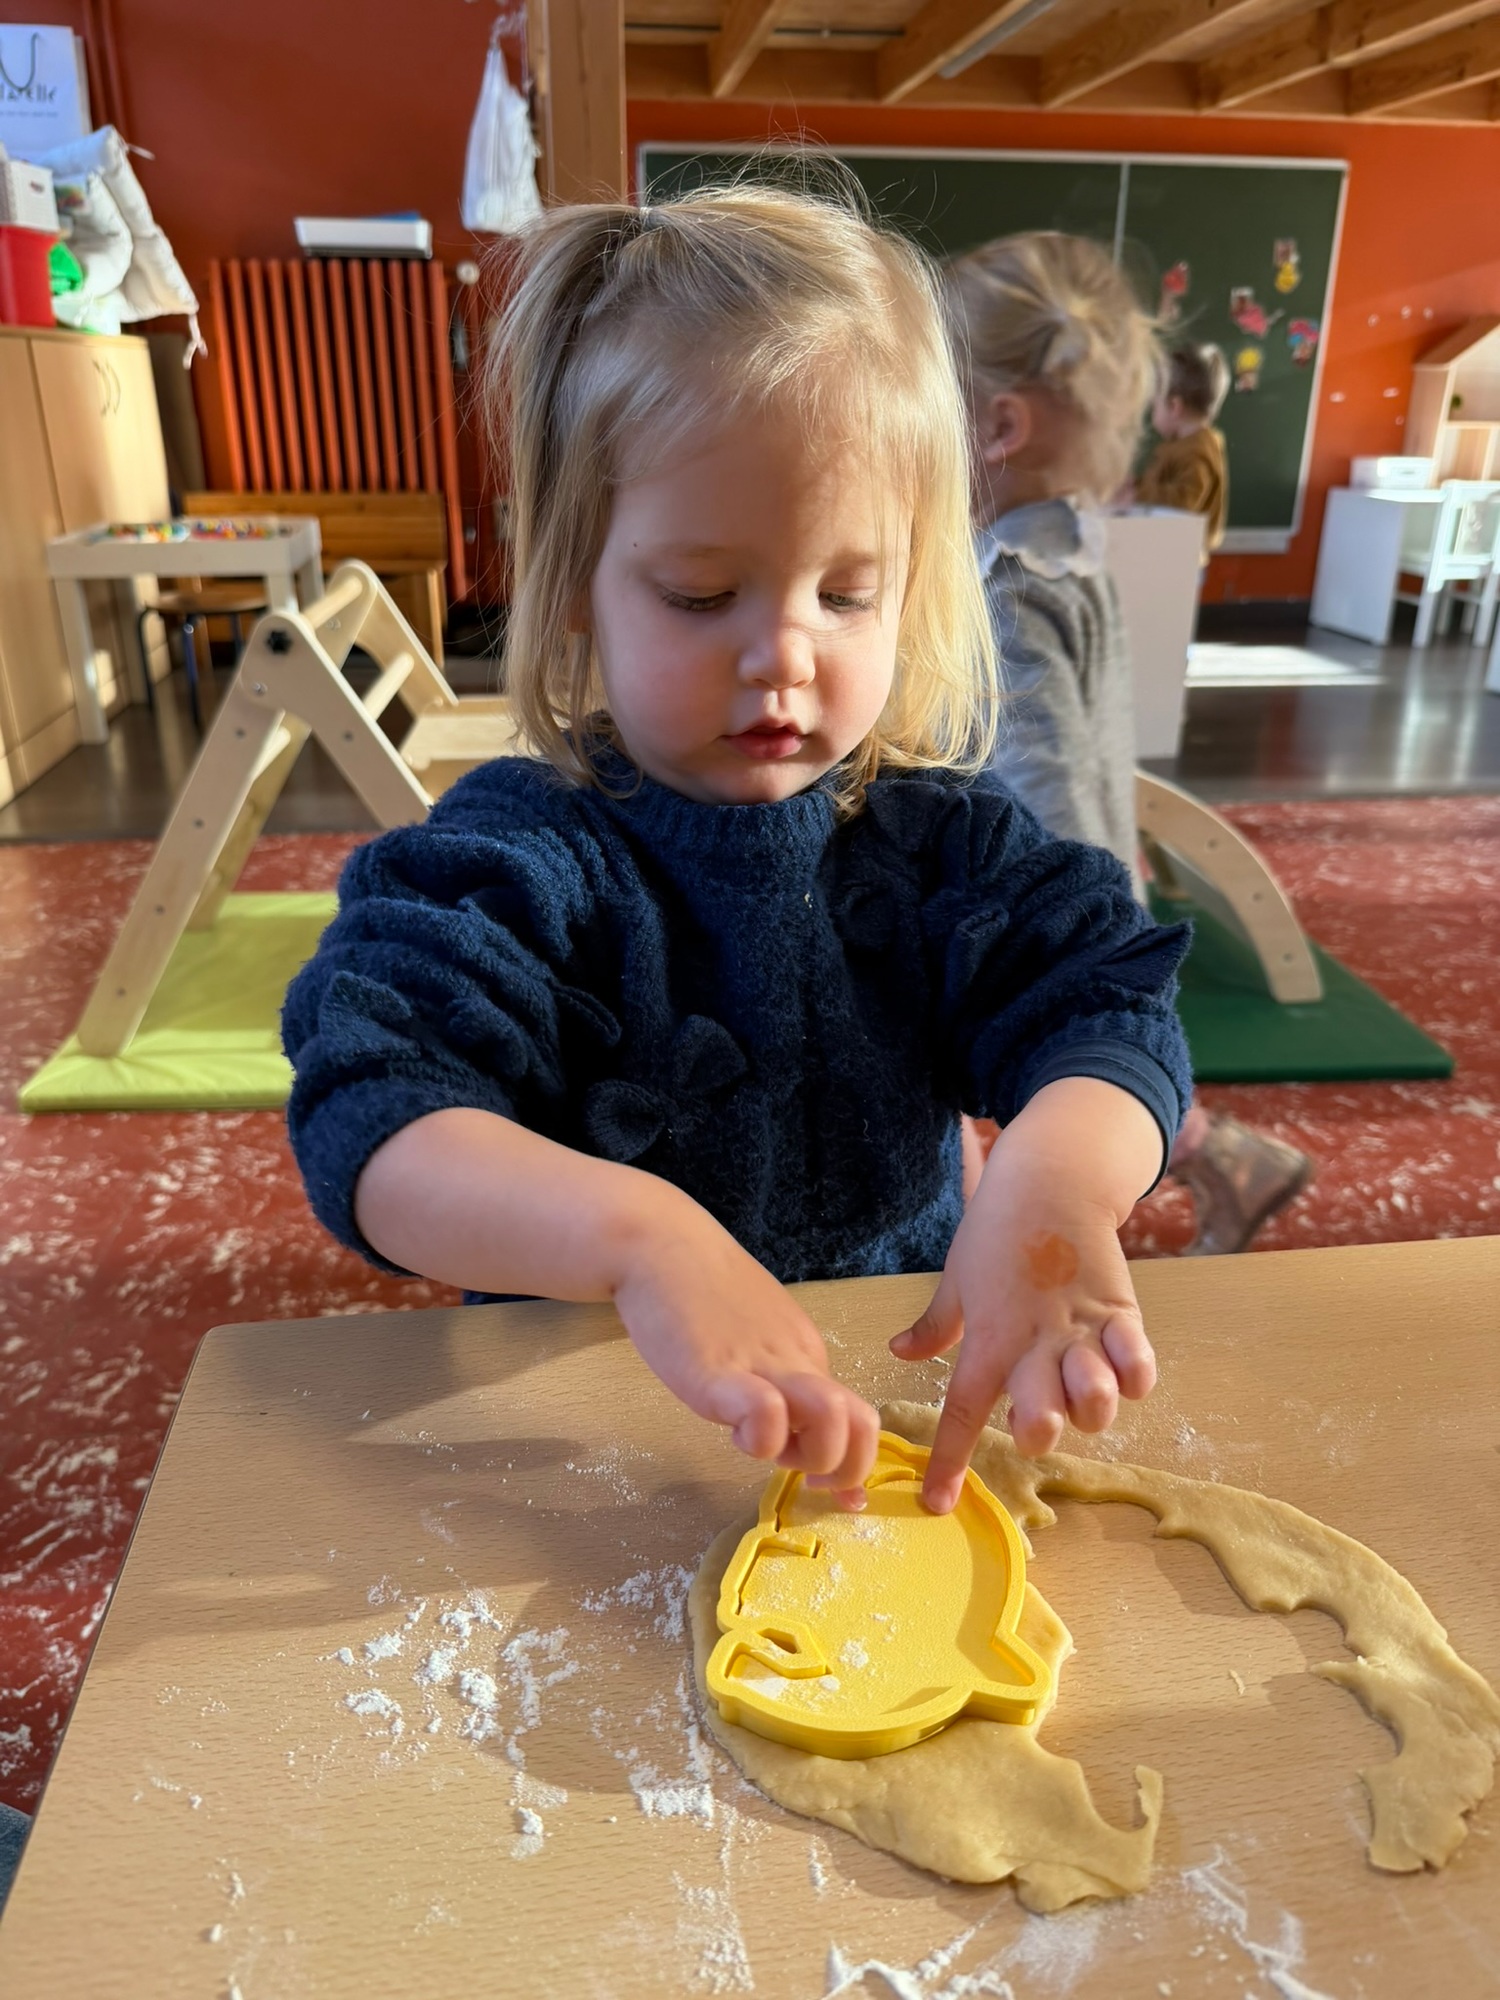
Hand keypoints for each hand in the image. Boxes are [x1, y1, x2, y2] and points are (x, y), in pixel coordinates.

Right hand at [614, 1195, 879, 1506]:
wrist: (658, 1244)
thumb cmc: (698, 1292)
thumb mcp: (752, 1335)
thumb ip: (772, 1375)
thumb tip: (787, 1427)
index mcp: (807, 1356)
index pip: (861, 1418)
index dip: (851, 1463)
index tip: (823, 1485)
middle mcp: (797, 1361)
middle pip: (863, 1426)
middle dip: (841, 1470)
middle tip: (794, 1466)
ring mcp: (762, 1365)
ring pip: (831, 1419)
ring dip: (809, 1456)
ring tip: (762, 1447)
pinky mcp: (718, 1372)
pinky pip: (765, 1412)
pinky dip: (760, 1438)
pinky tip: (730, 1428)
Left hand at [892, 1080, 1161, 1511]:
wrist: (1050, 1180)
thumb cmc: (994, 1231)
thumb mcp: (956, 1280)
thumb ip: (934, 1326)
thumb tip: (898, 1354)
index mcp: (989, 1337)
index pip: (962, 1412)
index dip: (949, 1461)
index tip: (938, 1504)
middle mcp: (1036, 1343)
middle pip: (1040, 1418)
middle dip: (1037, 1436)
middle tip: (1032, 1420)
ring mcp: (1082, 1329)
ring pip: (1096, 1400)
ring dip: (1091, 1412)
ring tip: (1083, 1394)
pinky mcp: (1121, 1312)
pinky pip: (1140, 1364)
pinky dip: (1136, 1380)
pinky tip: (1124, 1373)